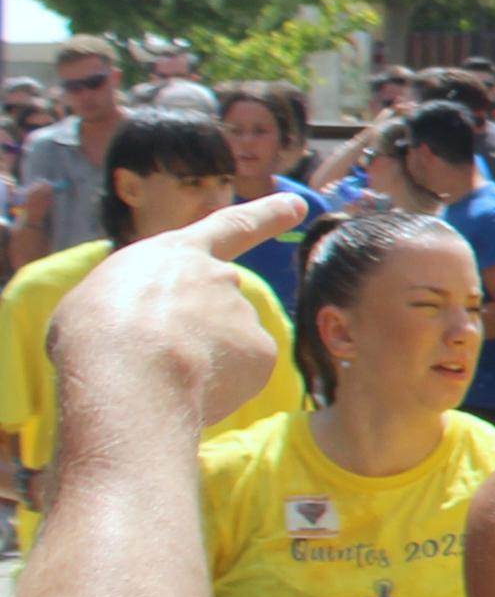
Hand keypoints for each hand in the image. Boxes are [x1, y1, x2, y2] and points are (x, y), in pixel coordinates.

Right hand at [45, 192, 305, 426]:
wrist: (127, 370)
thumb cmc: (95, 334)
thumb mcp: (98, 303)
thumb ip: (137, 305)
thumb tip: (152, 332)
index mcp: (174, 256)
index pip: (227, 227)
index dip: (264, 215)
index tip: (297, 203)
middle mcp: (219, 277)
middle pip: (217, 306)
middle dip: (202, 329)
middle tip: (162, 358)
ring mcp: (244, 313)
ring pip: (224, 348)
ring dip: (200, 364)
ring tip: (160, 377)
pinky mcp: (261, 352)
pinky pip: (239, 377)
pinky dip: (218, 390)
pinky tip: (190, 393)